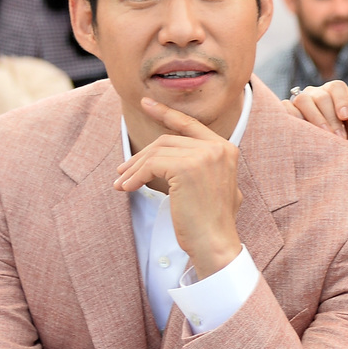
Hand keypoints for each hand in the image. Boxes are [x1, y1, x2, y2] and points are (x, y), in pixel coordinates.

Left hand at [114, 97, 243, 277]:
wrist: (216, 245)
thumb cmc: (211, 223)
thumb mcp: (214, 185)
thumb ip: (201, 165)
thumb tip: (166, 159)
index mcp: (226, 149)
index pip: (190, 124)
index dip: (165, 113)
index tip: (146, 103)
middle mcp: (218, 148)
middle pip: (167, 140)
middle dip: (141, 155)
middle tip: (123, 170)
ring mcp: (204, 156)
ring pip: (157, 152)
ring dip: (135, 168)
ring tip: (122, 182)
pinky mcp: (187, 167)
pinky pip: (152, 165)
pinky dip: (135, 176)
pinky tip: (127, 188)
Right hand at [284, 79, 347, 143]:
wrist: (320, 155)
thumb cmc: (337, 139)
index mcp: (331, 93)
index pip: (337, 87)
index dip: (342, 100)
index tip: (346, 116)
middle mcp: (313, 93)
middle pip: (322, 97)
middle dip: (331, 118)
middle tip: (339, 138)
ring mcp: (297, 100)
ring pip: (303, 100)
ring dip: (315, 119)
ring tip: (323, 137)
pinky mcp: (284, 109)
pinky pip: (287, 109)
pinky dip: (296, 121)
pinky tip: (305, 134)